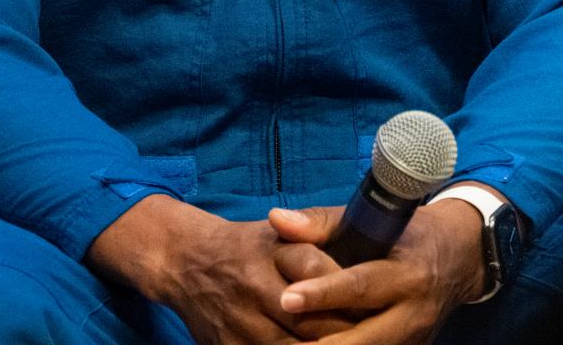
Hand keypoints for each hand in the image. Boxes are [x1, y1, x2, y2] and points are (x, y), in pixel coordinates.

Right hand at [86, 193, 352, 343]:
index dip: (346, 291)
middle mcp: (255, 289)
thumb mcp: (278, 231)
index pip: (317, 272)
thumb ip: (314, 234)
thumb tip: (361, 238)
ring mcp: (242, 326)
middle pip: (310, 321)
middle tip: (376, 331)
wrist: (186, 262)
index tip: (375, 301)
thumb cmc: (246, 246)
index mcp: (270, 253)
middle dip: (345, 330)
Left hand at [267, 199, 487, 342]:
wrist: (457, 257)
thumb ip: (321, 222)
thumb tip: (277, 220)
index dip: (322, 294)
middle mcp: (412, 313)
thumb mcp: (372, 218)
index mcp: (405, 274)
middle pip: (363, 338)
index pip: (360, 286)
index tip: (286, 299)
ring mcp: (413, 340)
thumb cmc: (405, 232)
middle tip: (281, 341)